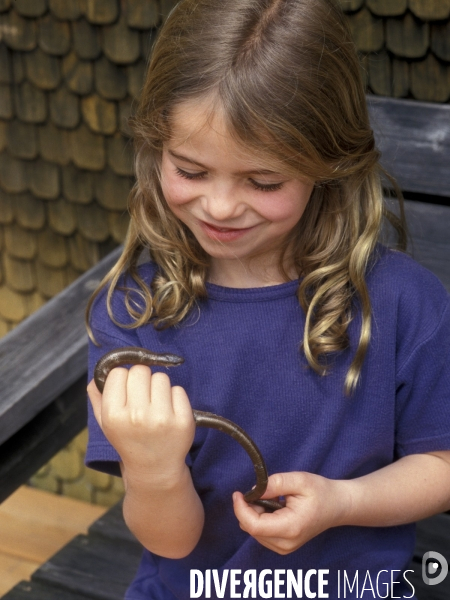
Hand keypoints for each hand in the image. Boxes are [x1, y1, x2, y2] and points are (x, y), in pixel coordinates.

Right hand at [87, 366, 194, 485]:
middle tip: (143, 396)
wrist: (155, 469)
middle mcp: (137, 416)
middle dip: (142, 379)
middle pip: (140, 370)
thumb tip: (98, 373)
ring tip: (156, 406)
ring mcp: (162, 418)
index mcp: (114, 415)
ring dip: (159, 387)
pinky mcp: (183, 420)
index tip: (126, 391)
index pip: (118, 373)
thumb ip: (98, 397)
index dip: (123, 379)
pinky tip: (169, 412)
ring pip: (160, 377)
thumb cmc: (129, 440)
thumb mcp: (105, 423)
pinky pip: (178, 390)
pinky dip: (174, 397)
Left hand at [232, 471, 349, 554]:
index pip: (254, 525)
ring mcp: (284, 548)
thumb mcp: (300, 480)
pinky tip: (275, 508)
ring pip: (253, 531)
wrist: (337, 507)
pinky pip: (260, 533)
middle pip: (251, 528)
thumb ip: (276, 483)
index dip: (241, 509)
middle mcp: (285, 543)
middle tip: (265, 491)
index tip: (238, 493)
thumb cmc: (321, 492)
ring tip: (274, 499)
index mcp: (290, 527)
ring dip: (255, 513)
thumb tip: (254, 489)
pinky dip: (261, 518)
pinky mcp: (282, 546)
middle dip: (249, 508)